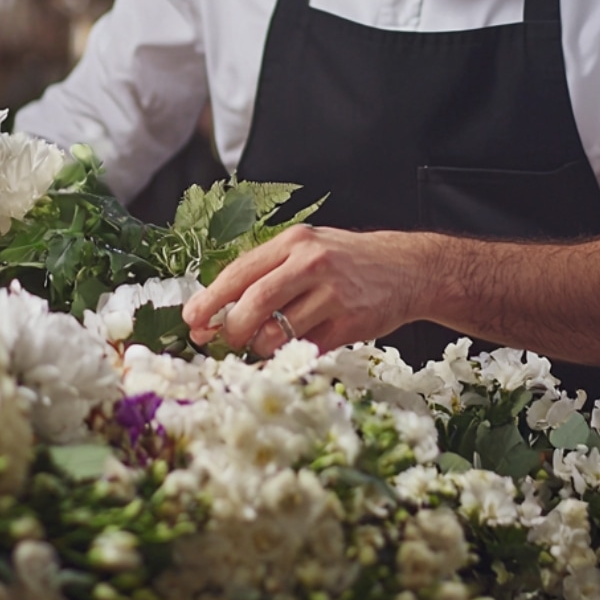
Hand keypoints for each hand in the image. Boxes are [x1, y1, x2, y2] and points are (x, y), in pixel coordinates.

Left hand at [181, 226, 436, 354]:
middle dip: (231, 328)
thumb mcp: (309, 250)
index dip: (210, 299)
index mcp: (294, 242)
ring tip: (262, 346)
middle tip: (223, 341)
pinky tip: (287, 353)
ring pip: (278, 330)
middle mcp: (312, 263)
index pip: (240, 271)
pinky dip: (288, 356)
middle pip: (255, 301)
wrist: (408, 270)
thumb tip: (222, 308)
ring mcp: (332, 294)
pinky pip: (306, 348)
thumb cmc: (349, 263)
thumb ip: (270, 272)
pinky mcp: (349, 323)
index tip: (191, 319)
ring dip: (260, 347)